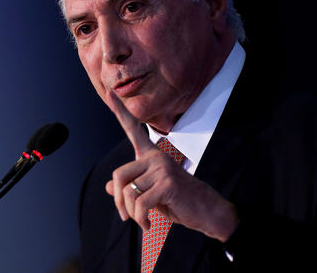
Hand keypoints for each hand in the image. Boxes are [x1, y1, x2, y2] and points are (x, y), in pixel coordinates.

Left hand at [103, 91, 238, 241]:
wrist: (207, 212)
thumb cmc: (178, 201)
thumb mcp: (151, 194)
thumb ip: (131, 188)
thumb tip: (108, 187)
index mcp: (151, 154)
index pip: (132, 130)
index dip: (120, 112)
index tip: (110, 93)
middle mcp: (155, 156)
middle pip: (119, 176)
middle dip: (119, 201)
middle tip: (125, 216)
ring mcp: (162, 168)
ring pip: (129, 193)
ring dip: (132, 214)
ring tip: (142, 221)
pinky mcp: (168, 183)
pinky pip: (140, 203)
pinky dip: (141, 219)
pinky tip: (149, 224)